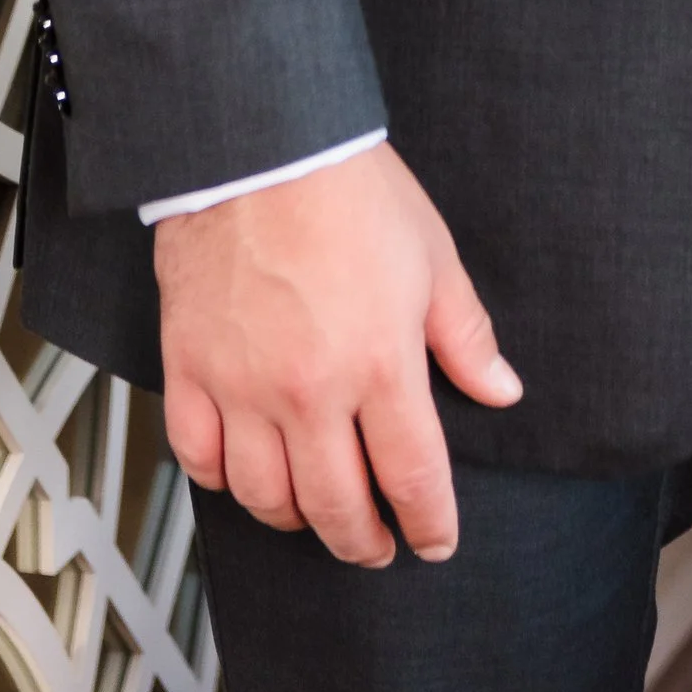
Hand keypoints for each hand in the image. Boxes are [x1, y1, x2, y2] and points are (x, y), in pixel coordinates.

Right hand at [157, 144, 520, 565]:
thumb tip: (501, 388)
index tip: (434, 539)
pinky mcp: (190, 370)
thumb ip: (466, 336)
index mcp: (380, 363)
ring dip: (297, 520)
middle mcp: (310, 391)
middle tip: (376, 546)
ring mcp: (243, 387)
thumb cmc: (348, 190)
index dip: (429, 522)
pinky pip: (200, 458)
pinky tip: (245, 477)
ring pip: (265, 497)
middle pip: (337, 507)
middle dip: (364, 541)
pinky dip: (223, 482)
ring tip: (315, 516)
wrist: (262, 145)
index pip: (412, 476)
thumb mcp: (433, 257)